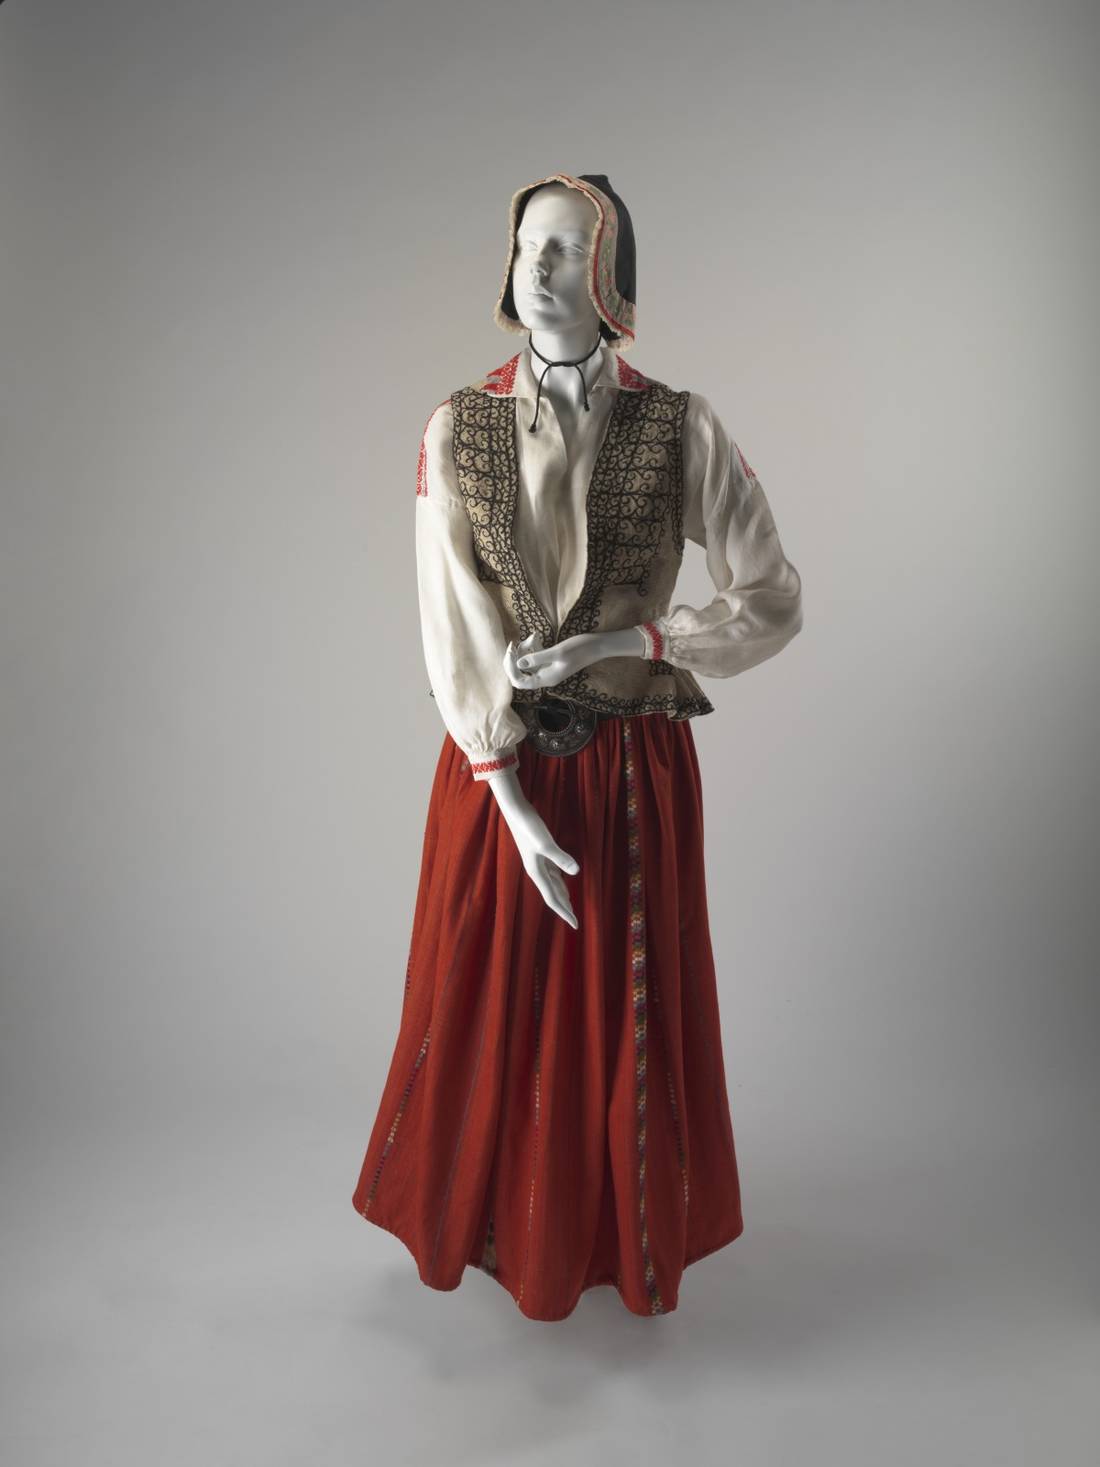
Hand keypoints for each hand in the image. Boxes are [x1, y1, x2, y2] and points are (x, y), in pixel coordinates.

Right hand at [485, 765, 579, 927]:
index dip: (564, 912)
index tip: (575, 925)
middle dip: (564, 908)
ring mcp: (538, 861)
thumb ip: (560, 857)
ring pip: (553, 884)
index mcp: (537, 872)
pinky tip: (564, 878)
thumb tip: (576, 872)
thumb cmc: (528, 826)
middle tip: (575, 921)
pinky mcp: (540, 852)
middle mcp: (537, 870)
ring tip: (571, 905)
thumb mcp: (545, 842)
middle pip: (553, 894)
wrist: (515, 810)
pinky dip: (559, 880)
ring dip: (562, 895)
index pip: (553, 898)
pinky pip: (552, 872)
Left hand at [503, 631, 601, 689]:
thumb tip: (518, 664)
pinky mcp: (550, 661)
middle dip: (514, 660)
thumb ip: (537, 658)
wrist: (597, 646)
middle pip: (520, 675)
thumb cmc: (580, 649)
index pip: (520, 682)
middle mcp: (545, 677)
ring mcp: (547, 669)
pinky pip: (534, 658)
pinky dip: (532, 648)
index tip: (511, 652)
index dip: (511, 669)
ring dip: (523, 651)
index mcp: (546, 679)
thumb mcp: (557, 652)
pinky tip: (536, 637)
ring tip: (531, 637)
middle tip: (514, 644)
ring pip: (526, 664)